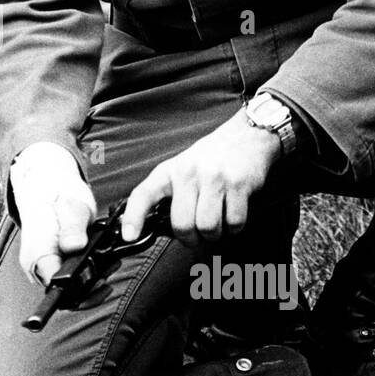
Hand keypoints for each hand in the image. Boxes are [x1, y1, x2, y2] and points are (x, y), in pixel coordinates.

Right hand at [10, 142, 96, 285]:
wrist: (46, 188)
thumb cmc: (56, 196)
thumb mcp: (71, 208)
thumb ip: (72, 228)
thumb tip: (74, 245)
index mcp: (38, 252)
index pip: (55, 285)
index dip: (77, 291)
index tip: (98, 285)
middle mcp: (36, 264)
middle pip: (63, 294)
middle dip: (88, 290)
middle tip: (108, 276)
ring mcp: (43, 266)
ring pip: (67, 289)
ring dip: (89, 284)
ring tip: (109, 267)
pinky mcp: (52, 264)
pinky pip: (67, 279)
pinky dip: (85, 276)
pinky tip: (100, 266)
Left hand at [121, 109, 281, 247]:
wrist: (245, 136)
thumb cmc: (210, 158)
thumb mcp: (181, 168)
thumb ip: (169, 195)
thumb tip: (157, 228)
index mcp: (169, 171)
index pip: (144, 194)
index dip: (134, 217)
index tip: (128, 235)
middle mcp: (189, 173)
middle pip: (182, 224)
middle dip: (190, 239)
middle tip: (195, 236)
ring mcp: (214, 178)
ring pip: (208, 227)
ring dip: (213, 235)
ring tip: (216, 225)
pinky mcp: (239, 184)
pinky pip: (234, 222)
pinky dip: (233, 228)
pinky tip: (231, 216)